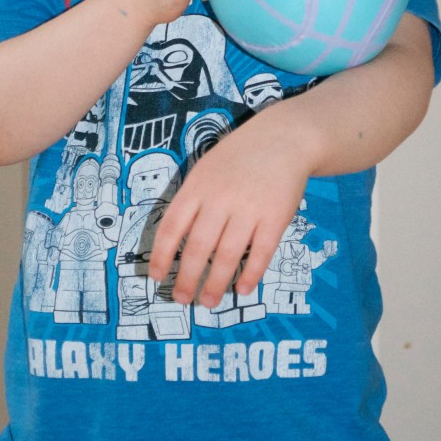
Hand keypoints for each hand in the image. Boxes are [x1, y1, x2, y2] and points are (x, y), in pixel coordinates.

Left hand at [147, 110, 311, 306]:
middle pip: (197, 247)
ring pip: (227, 255)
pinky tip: (242, 289)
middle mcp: (219, 199)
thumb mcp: (206, 169)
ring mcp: (248, 209)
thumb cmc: (239, 157)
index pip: (171, 227)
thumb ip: (193, 200)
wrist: (283, 139)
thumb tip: (176, 240)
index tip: (157, 277)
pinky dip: (251, 275)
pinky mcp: (275, 217)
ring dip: (216, 283)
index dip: (161, 256)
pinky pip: (261, 253)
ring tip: (208, 302)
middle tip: (182, 300)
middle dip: (187, 278)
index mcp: (197, 187)